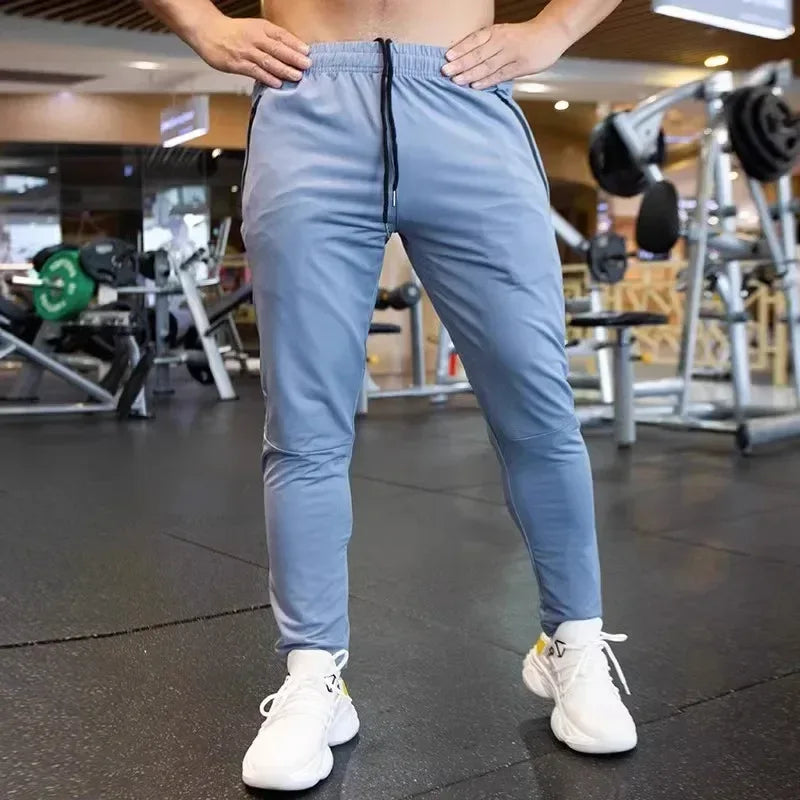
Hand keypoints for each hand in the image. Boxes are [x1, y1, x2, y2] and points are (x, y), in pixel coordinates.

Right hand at [192, 16, 310, 87]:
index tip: (308, 52)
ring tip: (297, 76)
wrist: (208, 31)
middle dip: (293, 57)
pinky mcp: (237, 64)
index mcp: (261, 28)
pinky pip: (255, 71)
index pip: (281, 35)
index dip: (295, 44)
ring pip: (268, 61)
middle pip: (277, 48)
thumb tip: (292, 52)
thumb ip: (271, 39)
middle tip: (307, 65)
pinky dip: (267, 77)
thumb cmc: (235, 32)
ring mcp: (246, 51)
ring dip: (284, 69)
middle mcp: (254, 38)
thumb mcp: (254, 29)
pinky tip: (277, 83)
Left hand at [443, 22, 568, 89]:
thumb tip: (465, 58)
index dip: (460, 48)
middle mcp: (502, 42)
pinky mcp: (520, 67)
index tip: (446, 57)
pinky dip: (487, 81)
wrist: (550, 33)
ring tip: (456, 80)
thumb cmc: (523, 36)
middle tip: (445, 71)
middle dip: (460, 63)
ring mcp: (511, 55)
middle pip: (478, 54)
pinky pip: (500, 75)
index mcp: (497, 32)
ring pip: (487, 65)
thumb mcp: (504, 33)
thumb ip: (487, 44)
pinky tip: (475, 86)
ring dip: (470, 74)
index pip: (475, 40)